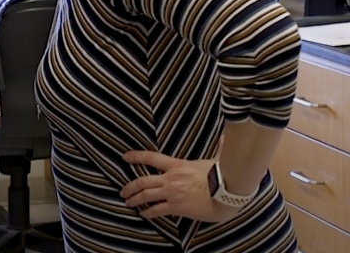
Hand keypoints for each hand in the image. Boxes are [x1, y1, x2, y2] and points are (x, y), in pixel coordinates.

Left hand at [120, 151, 238, 222]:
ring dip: (135, 199)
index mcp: (177, 165)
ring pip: (146, 195)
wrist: (227, 194)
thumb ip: (218, 147)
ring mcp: (172, 193)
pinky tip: (143, 214)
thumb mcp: (216, 159)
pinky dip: (148, 212)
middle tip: (123, 190)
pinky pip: (157, 210)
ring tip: (128, 202)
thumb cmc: (223, 176)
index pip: (151, 157)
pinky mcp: (177, 207)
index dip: (136, 156)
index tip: (125, 157)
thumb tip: (225, 136)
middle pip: (143, 180)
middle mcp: (171, 178)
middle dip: (130, 186)